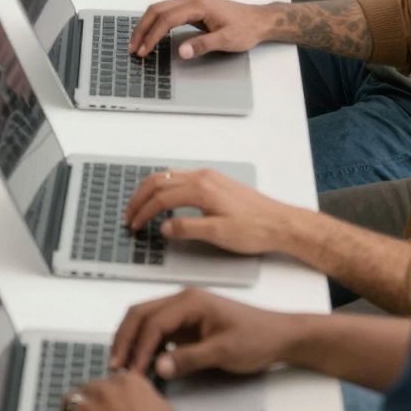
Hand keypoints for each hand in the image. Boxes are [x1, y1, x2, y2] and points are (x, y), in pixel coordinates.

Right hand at [112, 288, 303, 381]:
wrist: (279, 337)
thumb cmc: (257, 338)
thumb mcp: (225, 351)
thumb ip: (190, 359)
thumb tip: (158, 367)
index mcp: (190, 300)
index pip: (153, 321)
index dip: (139, 347)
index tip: (133, 372)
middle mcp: (183, 301)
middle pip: (141, 314)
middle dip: (125, 339)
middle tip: (116, 366)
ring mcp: (183, 312)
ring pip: (145, 321)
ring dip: (132, 342)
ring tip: (124, 367)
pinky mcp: (187, 325)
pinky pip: (157, 332)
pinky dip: (145, 346)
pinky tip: (143, 364)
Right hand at [125, 166, 296, 254]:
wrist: (280, 223)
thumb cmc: (254, 229)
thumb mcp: (218, 233)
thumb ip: (188, 229)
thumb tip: (165, 227)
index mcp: (201, 188)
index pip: (161, 197)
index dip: (144, 212)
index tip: (134, 226)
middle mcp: (202, 177)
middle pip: (160, 181)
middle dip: (140, 198)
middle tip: (129, 215)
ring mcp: (209, 177)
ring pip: (169, 177)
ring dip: (151, 191)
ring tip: (140, 208)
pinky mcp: (215, 182)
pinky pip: (180, 178)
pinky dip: (164, 188)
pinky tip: (164, 200)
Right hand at [129, 0, 280, 59]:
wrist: (259, 20)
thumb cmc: (245, 28)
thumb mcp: (227, 40)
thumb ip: (203, 45)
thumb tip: (182, 52)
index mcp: (197, 4)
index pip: (166, 19)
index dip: (152, 36)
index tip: (144, 50)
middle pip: (157, 10)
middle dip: (142, 28)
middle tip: (133, 47)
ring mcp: (191, 2)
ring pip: (160, 9)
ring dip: (146, 25)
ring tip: (138, 43)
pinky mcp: (192, 7)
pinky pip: (167, 12)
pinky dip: (155, 23)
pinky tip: (151, 34)